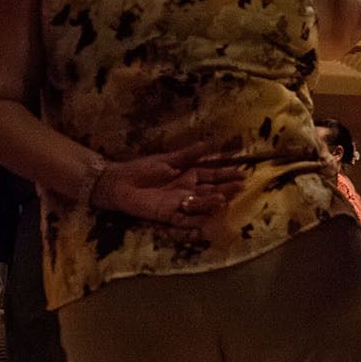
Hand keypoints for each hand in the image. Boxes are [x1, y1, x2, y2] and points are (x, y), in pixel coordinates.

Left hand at [89, 144, 243, 236]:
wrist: (118, 183)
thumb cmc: (141, 169)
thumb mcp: (168, 159)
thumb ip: (190, 154)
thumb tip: (211, 142)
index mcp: (189, 176)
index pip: (212, 176)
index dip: (226, 175)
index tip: (242, 173)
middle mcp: (188, 191)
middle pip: (211, 190)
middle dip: (226, 189)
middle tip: (241, 186)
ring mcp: (180, 204)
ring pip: (201, 204)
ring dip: (212, 202)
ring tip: (224, 197)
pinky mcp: (169, 215)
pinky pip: (186, 219)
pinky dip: (196, 219)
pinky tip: (207, 217)